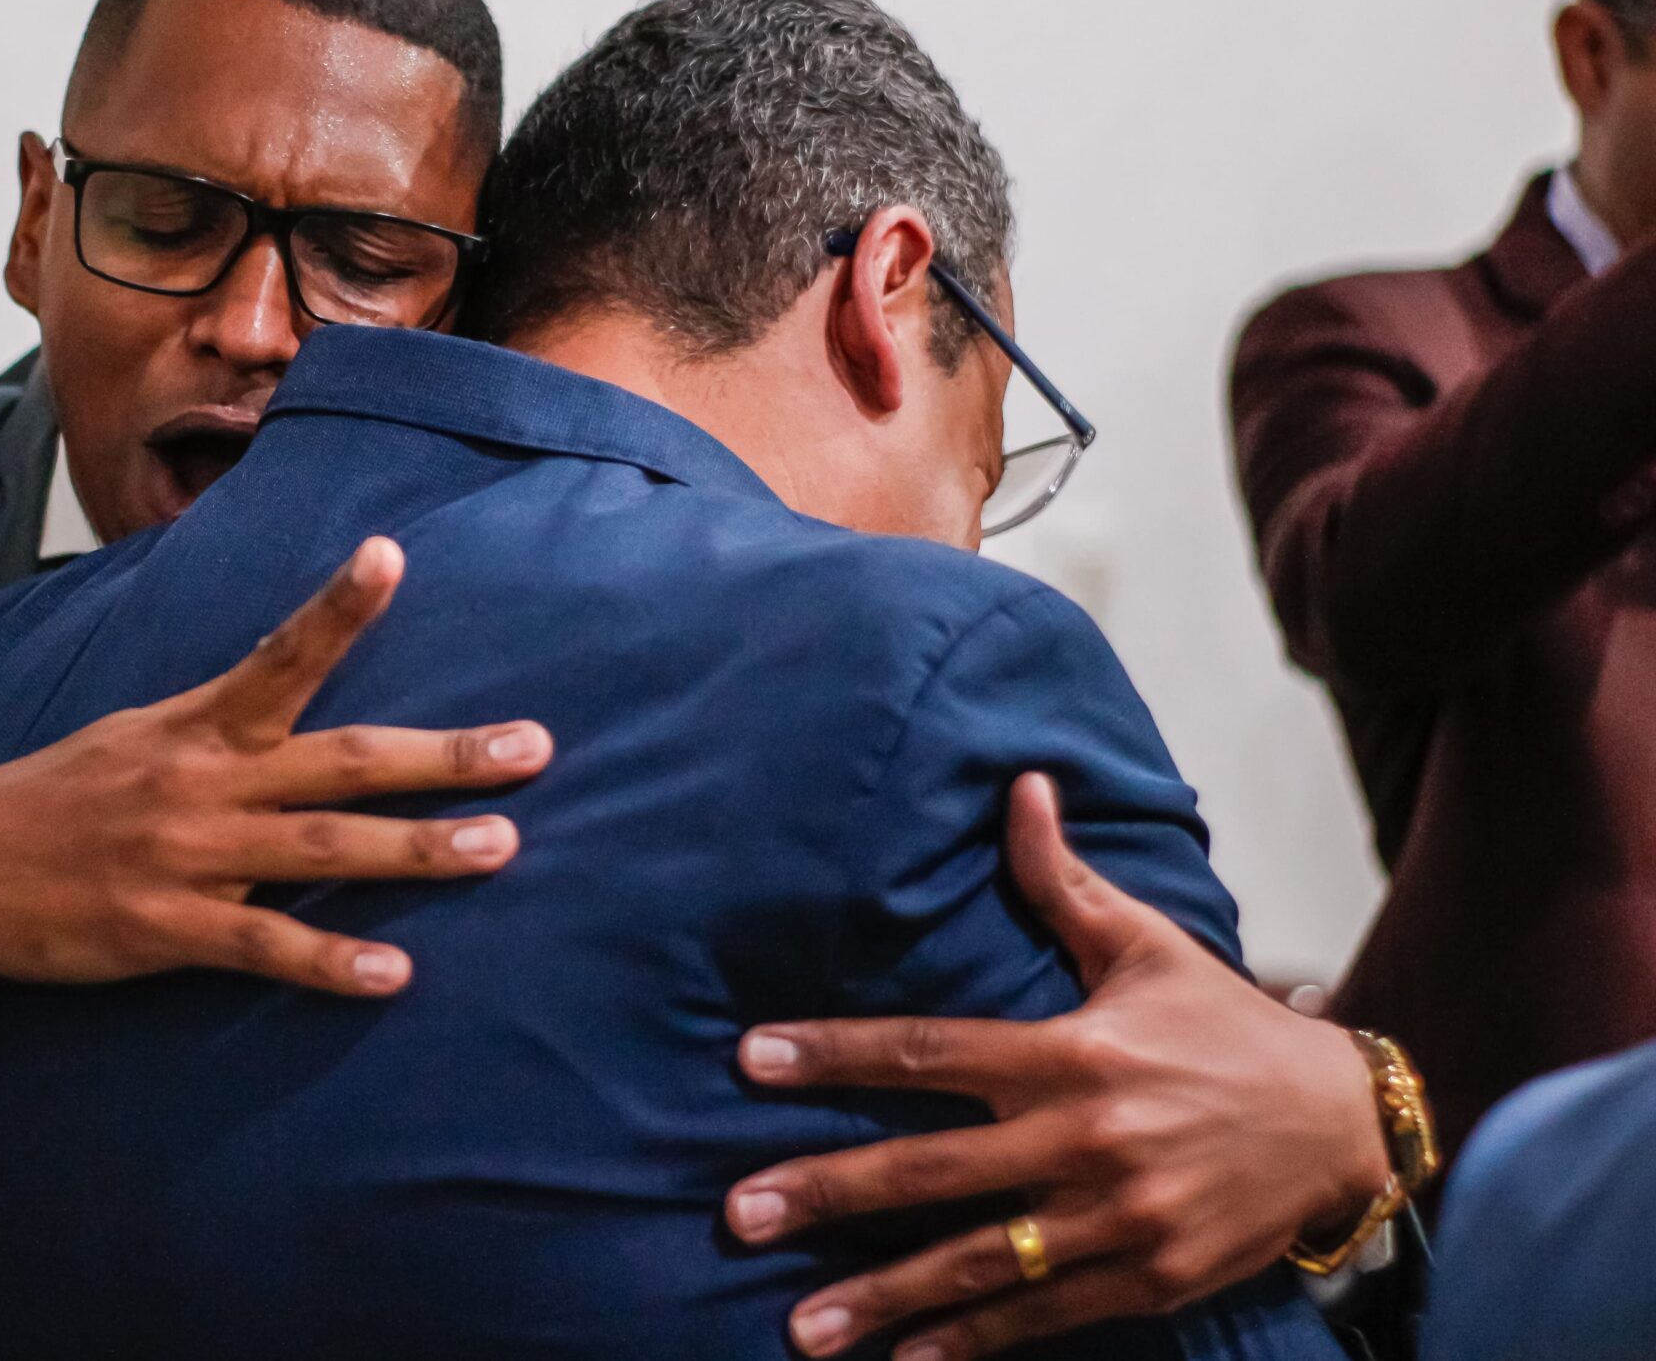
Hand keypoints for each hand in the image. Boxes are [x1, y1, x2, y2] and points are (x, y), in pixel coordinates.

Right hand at [0, 536, 547, 995]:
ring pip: (321, 851)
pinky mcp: (162, 927)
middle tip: (532, 748)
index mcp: (194, 724)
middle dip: (443, 755)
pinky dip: (331, 962)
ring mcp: (185, 854)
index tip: (391, 555)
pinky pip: (263, 945)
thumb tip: (288, 689)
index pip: (279, 651)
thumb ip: (216, 722)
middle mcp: (201, 779)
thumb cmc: (48, 798)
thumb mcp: (132, 733)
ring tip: (499, 847)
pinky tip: (394, 973)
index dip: (337, 606)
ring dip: (415, 850)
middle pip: (342, 759)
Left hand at [726, 772, 1389, 1360]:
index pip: (928, 1051)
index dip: (835, 1055)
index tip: (751, 1061)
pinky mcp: (1152, 1278)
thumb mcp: (1146, 945)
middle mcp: (1086, 1139)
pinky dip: (973, 1343)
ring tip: (801, 1328)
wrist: (1348, 1125)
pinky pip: (1044, 1316)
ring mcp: (1117, 1219)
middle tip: (740, 1213)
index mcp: (1071, 1053)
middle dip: (829, 1193)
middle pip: (931, 1170)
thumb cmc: (1227, 1026)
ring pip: (978, 1264)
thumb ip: (1062, 880)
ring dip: (885, 1298)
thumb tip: (1019, 784)